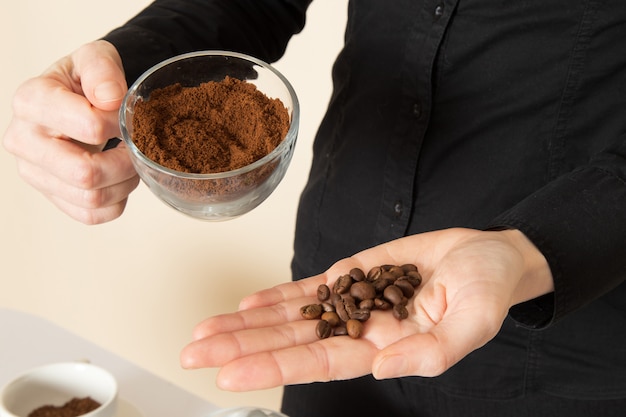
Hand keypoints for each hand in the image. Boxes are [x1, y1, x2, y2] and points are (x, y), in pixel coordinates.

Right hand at [3, 40, 138, 223]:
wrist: (78, 100)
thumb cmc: (85, 81)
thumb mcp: (95, 58)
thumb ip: (102, 69)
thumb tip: (109, 98)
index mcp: (31, 101)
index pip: (89, 125)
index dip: (120, 124)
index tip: (125, 116)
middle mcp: (23, 140)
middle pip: (85, 173)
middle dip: (124, 163)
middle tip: (137, 148)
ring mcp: (34, 174)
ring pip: (91, 199)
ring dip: (124, 184)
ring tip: (130, 161)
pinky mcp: (51, 196)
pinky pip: (92, 216)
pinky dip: (117, 201)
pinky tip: (119, 178)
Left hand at [180, 228, 552, 390]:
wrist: (488, 256)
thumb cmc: (488, 289)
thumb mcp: (475, 321)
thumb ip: (434, 352)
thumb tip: (384, 368)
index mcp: (385, 349)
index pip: (318, 363)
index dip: (273, 368)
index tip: (230, 373)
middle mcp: (360, 330)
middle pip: (291, 342)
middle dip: (241, 347)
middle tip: (194, 353)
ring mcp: (353, 301)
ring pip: (292, 316)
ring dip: (248, 324)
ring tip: (205, 332)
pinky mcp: (354, 273)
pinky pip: (309, 288)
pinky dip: (278, 297)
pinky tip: (248, 305)